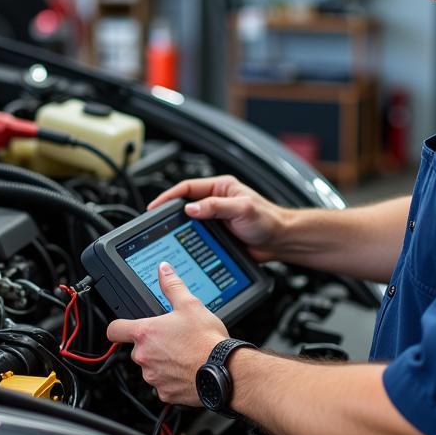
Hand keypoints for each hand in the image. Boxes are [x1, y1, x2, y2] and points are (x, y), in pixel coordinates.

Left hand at [107, 262, 227, 405]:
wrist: (225, 370)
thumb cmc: (207, 341)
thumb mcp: (190, 305)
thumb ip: (172, 286)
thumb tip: (164, 270)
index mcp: (146, 333)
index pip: (115, 329)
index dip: (119, 326)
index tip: (125, 326)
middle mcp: (144, 357)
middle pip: (137, 349)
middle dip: (151, 344)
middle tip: (172, 338)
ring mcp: (153, 377)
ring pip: (150, 367)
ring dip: (162, 362)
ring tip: (183, 354)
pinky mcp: (165, 393)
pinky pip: (163, 384)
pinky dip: (172, 379)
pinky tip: (187, 369)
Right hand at [148, 175, 285, 261]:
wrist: (280, 241)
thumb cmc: (268, 220)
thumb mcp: (242, 209)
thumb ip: (216, 207)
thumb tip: (191, 208)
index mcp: (221, 187)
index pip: (187, 188)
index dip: (169, 196)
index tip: (155, 206)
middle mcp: (216, 201)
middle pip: (185, 205)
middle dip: (170, 213)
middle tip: (156, 223)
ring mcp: (216, 219)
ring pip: (190, 222)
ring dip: (180, 229)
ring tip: (167, 236)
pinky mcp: (218, 235)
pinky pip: (198, 236)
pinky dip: (189, 241)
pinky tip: (184, 247)